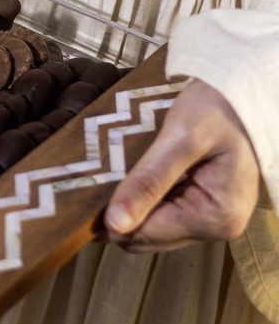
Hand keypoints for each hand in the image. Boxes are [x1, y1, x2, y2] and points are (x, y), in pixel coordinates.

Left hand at [103, 80, 260, 251]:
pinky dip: (141, 192)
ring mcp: (210, 216)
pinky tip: (132, 168)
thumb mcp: (181, 138)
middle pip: (144, 235)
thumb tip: (115, 224)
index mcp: (216, 216)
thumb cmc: (221, 107)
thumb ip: (148, 181)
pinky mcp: (202, 202)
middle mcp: (216, 225)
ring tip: (113, 168)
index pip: (143, 235)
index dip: (107, 218)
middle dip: (116, 210)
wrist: (244, 88)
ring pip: (148, 223)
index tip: (79, 192)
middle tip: (92, 175)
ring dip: (127, 200)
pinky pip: (160, 208)